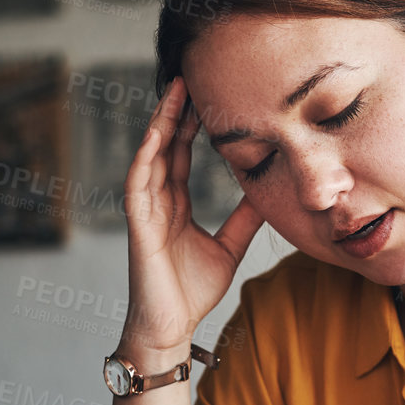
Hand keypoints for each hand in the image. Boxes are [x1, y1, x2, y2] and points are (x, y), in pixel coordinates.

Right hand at [120, 78, 264, 356]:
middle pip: (166, 147)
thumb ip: (244, 220)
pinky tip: (155, 136)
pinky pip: (137, 186)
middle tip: (188, 76)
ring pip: (150, 158)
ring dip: (160, 124)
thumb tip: (268, 193)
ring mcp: (145, 213)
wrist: (173, 328)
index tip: (205, 95)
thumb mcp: (229, 246)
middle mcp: (157, 202)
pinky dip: (145, 160)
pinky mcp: (138, 229)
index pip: (183, 155)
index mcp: (175, 205)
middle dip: (175, 112)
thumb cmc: (193, 291)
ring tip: (173, 93)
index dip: (192, 125)